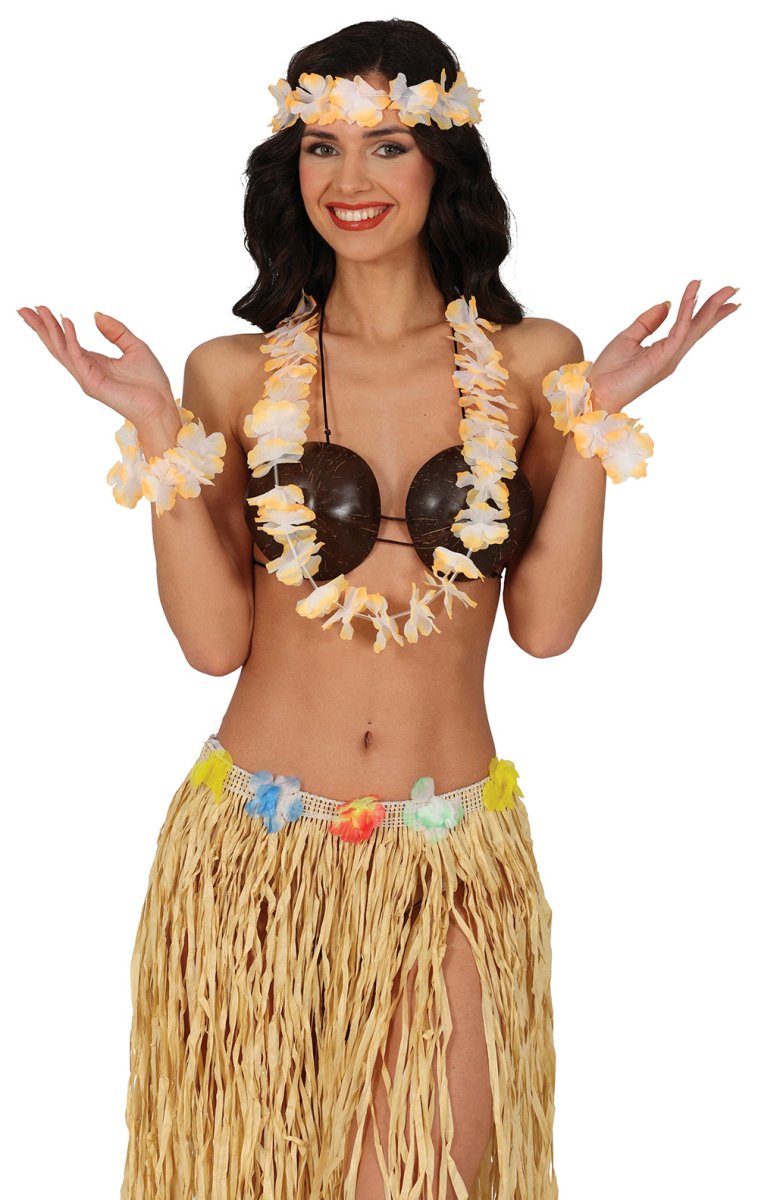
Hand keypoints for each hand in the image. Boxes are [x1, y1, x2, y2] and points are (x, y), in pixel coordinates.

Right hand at [17, 305, 176, 427]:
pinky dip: (71, 340)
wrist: (161, 406)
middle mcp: (86, 370)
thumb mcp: (135, 347)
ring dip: (49, 330)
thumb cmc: (151, 383)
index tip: (39, 308)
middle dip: (40, 327)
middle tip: (23, 309)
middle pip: (57, 345)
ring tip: (39, 312)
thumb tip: (96, 314)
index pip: (66, 341)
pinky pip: (78, 358)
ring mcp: (87, 378)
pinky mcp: (93, 383)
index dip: (52, 325)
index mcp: (94, 362)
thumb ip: (115, 331)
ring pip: (62, 350)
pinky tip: (67, 324)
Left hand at [585, 280, 739, 413]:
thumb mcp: (628, 337)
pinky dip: (686, 310)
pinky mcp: (663, 358)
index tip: (720, 297)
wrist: (597, 391)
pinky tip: (692, 295)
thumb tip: (666, 303)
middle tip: (734, 290)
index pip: (689, 327)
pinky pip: (679, 329)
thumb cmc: (609, 371)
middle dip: (717, 309)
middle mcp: (671, 354)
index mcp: (664, 350)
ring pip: (695, 327)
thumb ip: (648, 321)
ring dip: (710, 307)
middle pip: (699, 327)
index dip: (703, 311)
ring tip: (726, 290)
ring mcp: (670, 357)